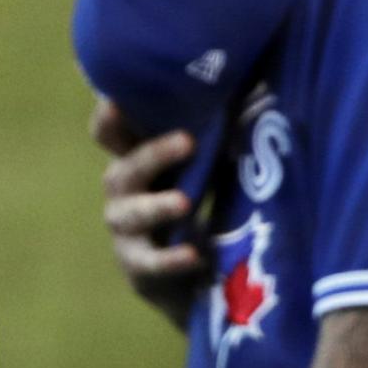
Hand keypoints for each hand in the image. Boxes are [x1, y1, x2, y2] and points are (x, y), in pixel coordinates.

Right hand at [92, 98, 206, 323]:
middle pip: (124, 169)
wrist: (199, 272)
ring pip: (130, 215)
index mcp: (136, 160)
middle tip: (188, 141)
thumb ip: (215, 135)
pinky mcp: (137, 268)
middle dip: (154, 154)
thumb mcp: (205, 164)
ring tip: (185, 203)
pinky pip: (149, 263)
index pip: (109, 133)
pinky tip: (194, 255)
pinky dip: (170, 259)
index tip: (121, 98)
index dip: (110, 117)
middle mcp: (123, 192)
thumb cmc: (203, 202)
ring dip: (157, 206)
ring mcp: (126, 231)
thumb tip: (258, 95)